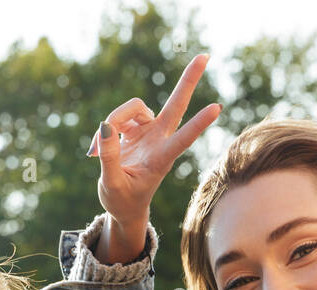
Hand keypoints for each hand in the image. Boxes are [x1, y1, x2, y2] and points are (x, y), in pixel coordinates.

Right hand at [86, 53, 221, 229]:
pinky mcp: (135, 130)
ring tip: (99, 148)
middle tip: (204, 56)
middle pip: (176, 104)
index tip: (217, 108)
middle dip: (188, 80)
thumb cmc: (122, 201)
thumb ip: (109, 158)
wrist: (123, 205)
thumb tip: (107, 128)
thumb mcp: (111, 186)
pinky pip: (119, 117)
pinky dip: (107, 128)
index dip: (198, 123)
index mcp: (161, 159)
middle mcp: (159, 141)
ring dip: (115, 119)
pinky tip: (99, 147)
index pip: (183, 139)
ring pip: (134, 107)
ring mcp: (148, 133)